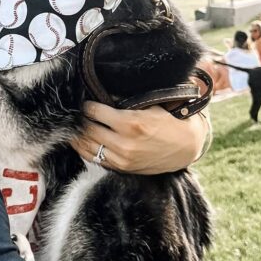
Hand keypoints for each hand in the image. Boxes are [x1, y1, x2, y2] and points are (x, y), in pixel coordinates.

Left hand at [69, 101, 210, 174]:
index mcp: (131, 123)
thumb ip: (127, 100)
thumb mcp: (151, 105)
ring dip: (78, 136)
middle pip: (88, 129)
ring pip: (88, 147)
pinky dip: (86, 150)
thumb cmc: (169, 120)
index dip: (87, 105)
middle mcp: (124, 143)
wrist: (186, 147)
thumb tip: (104, 92)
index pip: (95, 111)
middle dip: (80, 120)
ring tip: (73, 127)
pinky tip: (80, 142)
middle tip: (75, 113)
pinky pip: (96, 159)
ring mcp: (122, 158)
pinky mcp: (123, 168)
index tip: (83, 101)